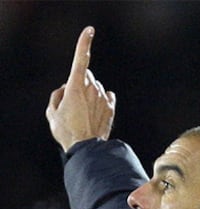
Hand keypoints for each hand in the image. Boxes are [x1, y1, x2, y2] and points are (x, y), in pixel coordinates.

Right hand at [46, 26, 115, 151]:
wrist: (86, 149)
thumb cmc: (66, 131)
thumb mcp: (52, 113)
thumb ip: (57, 96)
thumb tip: (65, 89)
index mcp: (75, 86)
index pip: (81, 59)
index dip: (84, 43)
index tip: (90, 30)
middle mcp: (92, 88)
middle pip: (86, 75)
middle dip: (79, 83)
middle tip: (73, 104)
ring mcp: (103, 97)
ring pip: (96, 87)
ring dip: (90, 95)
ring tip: (83, 115)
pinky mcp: (111, 107)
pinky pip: (107, 96)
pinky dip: (102, 100)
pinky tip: (96, 112)